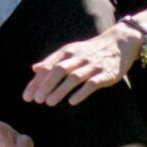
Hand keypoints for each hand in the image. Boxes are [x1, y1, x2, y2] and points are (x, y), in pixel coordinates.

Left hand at [24, 27, 138, 106]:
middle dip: (46, 85)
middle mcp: (78, 57)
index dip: (37, 82)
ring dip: (60, 90)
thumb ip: (53, 60)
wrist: (119, 43)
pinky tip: (72, 101)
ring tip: (48, 103)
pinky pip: (92, 83)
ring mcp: (92, 65)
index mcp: (68, 52)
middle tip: (36, 100)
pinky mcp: (105, 74)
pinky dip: (81, 92)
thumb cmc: (91, 50)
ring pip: (73, 77)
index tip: (27, 96)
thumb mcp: (71, 51)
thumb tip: (35, 69)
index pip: (48, 67)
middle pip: (58, 70)